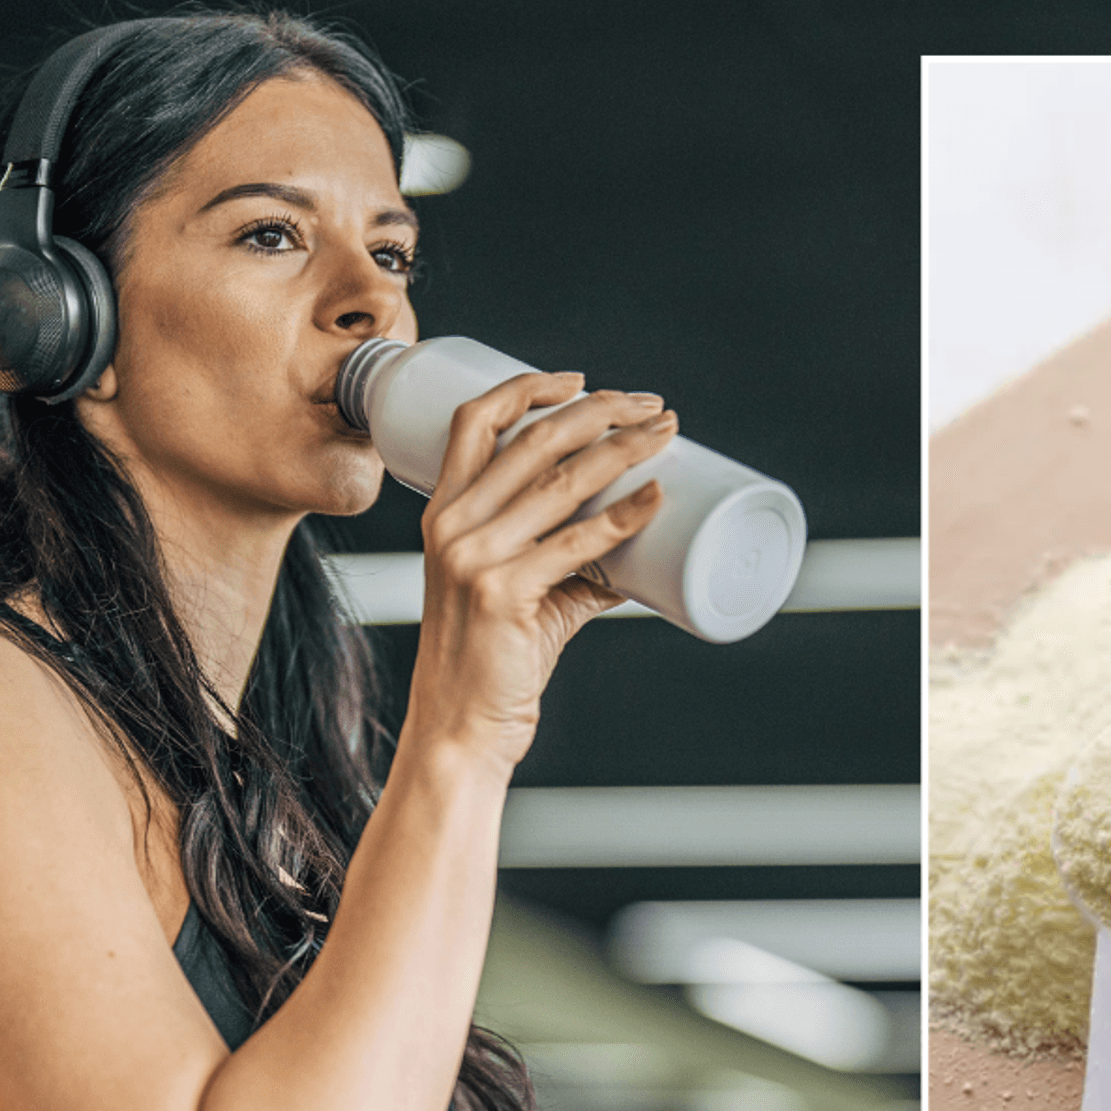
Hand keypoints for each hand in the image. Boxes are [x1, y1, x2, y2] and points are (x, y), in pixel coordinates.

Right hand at [400, 372, 674, 766]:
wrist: (458, 729)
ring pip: (562, 480)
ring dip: (625, 448)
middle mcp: (452, 526)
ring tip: (667, 433)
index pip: (475, 419)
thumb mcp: (515, 593)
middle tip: (652, 407)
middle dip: (601, 410)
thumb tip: (638, 544)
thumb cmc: (490, 663)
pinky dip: (625, 516)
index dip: (529, 388)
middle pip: (533, 437)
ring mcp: (473, 558)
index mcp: (444, 513)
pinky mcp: (502, 594)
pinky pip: (577, 543)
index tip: (582, 381)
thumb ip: (571, 564)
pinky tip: (658, 498)